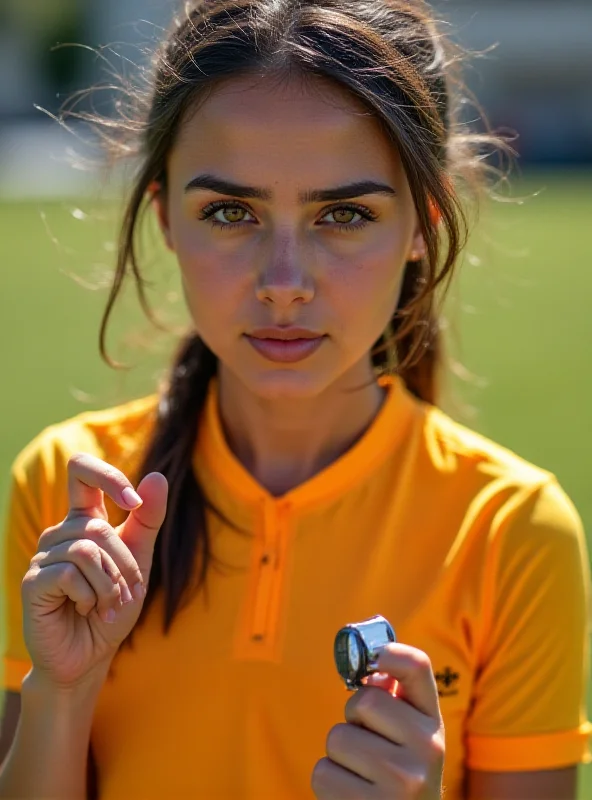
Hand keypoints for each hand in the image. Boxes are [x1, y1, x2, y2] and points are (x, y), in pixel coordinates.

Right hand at [21, 453, 167, 689]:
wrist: (90, 656)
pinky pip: (71, 573)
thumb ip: (148, 519)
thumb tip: (157, 475)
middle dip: (124, 564)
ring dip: (110, 584)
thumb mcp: (139, 560)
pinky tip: (87, 610)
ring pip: (87, 550)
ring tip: (108, 606)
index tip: (133, 502)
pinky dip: (91, 596)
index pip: (82, 471)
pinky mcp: (33, 582)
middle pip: (98, 527)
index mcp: (84, 520)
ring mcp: (43, 556)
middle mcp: (60, 533)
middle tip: (128, 594)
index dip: (107, 476)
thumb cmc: (113, 607)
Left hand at [312, 644, 444, 798]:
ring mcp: (402, 782)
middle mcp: (427, 749)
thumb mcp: (410, 738)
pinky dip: (329, 783)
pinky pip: (324, 773)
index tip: (376, 657)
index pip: (417, 667)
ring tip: (361, 774)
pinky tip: (352, 794)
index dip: (391, 652)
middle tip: (366, 742)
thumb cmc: (400, 775)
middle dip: (352, 720)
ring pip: (338, 738)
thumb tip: (373, 665)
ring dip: (338, 755)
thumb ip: (396, 702)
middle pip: (362, 702)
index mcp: (433, 724)